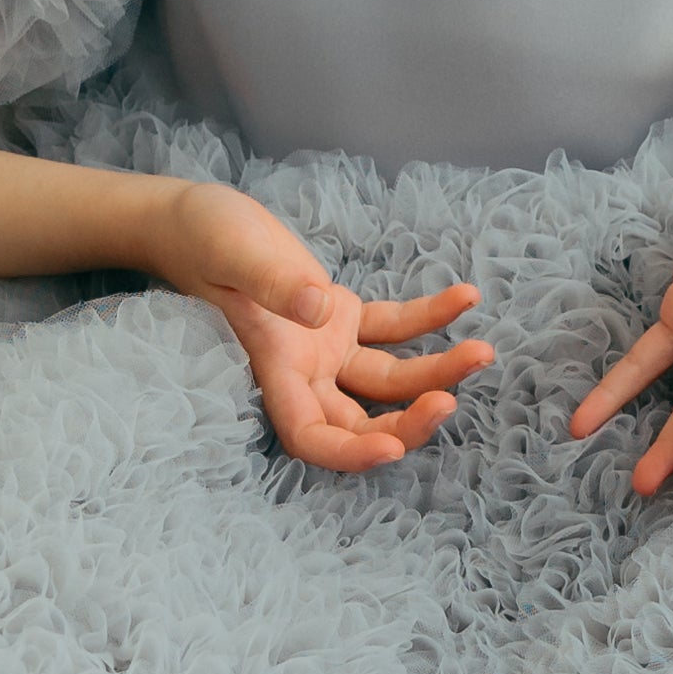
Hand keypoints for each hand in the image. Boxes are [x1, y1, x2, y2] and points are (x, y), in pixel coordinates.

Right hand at [148, 176, 489, 475]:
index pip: (310, 435)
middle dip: (409, 420)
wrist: (190, 219)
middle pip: (360, 421)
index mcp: (271, 367)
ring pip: (387, 380)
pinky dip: (429, 317)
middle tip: (451, 402)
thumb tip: (319, 308)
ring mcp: (323, 346)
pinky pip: (392, 327)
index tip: (391, 449)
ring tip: (482, 351)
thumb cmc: (201, 238)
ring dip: (435, 372)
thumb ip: (274, 282)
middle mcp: (302, 370)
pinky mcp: (338, 316)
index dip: (349, 453)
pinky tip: (466, 297)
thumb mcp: (232, 252)